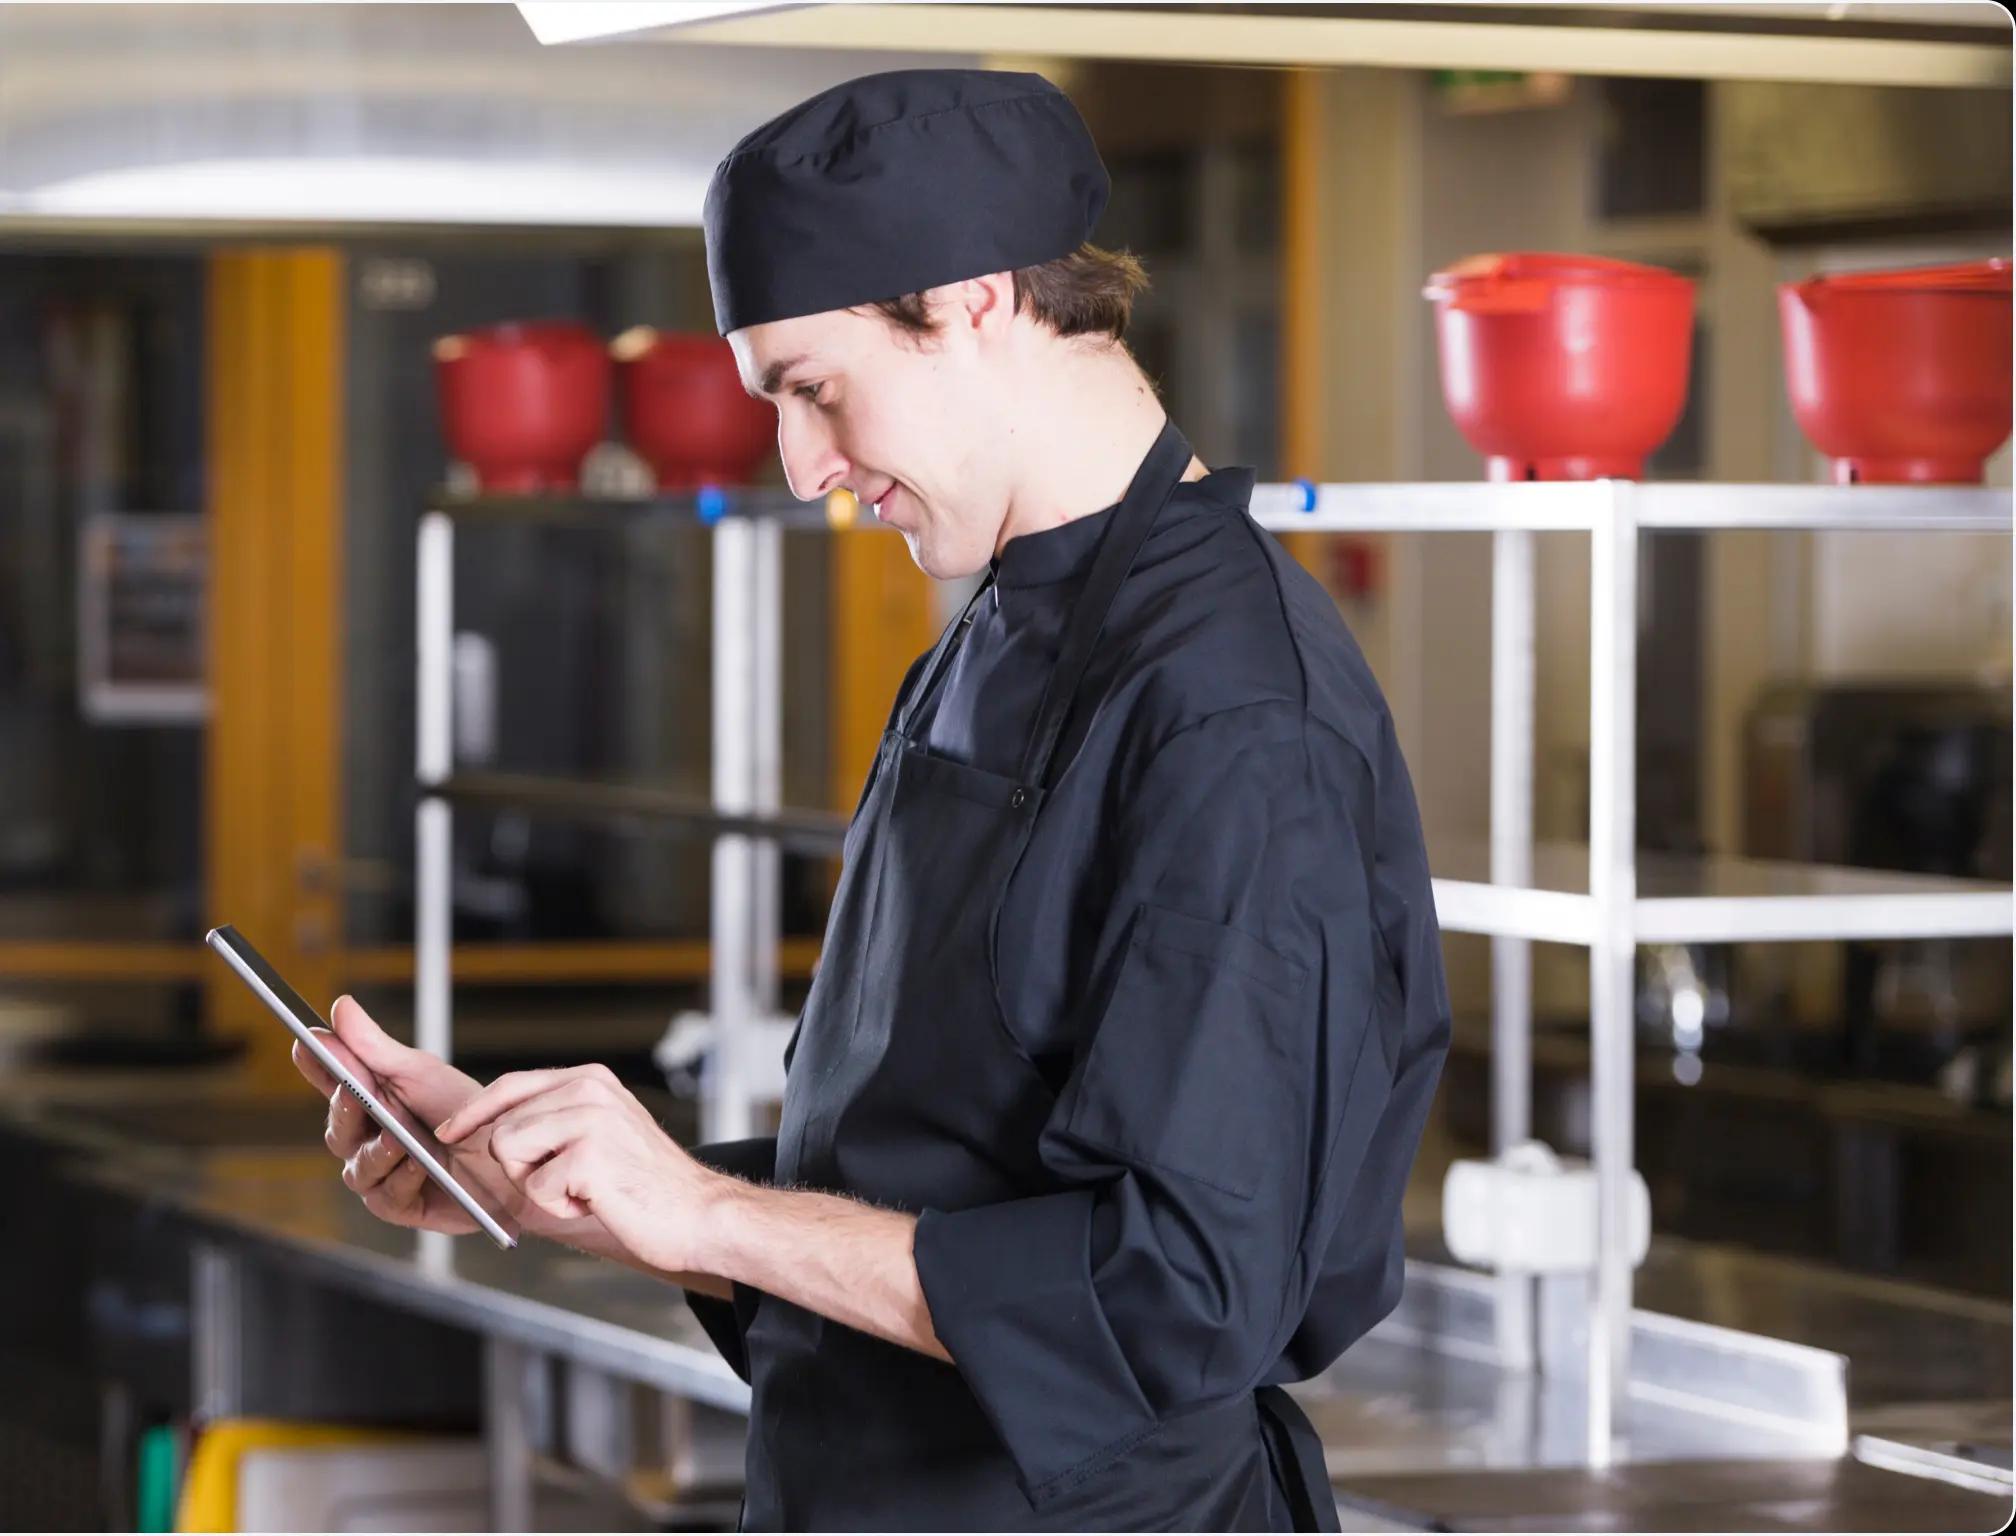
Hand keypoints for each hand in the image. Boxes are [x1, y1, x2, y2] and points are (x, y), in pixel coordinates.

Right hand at [290, 996, 496, 1235]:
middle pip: (337, 1130)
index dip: (316, 1064)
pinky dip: (403, 1178)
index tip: (305, 1042)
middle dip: (347, 1111)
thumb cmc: (464, 1113)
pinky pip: (386, 1196)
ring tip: (400, 1138)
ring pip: (358, 1167)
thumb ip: (375, 1047)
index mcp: (370, 1102)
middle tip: (355, 1092)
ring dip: (379, 1151)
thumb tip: (340, 1009)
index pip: (332, 1082)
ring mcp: (381, 1175)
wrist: (508, 1157)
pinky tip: (420, 1166)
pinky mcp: (399, 1206)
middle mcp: (368, 1140)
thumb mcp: (420, 1072)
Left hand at [435, 1065, 723, 1273]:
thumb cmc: (645, 1185)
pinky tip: (596, 1202)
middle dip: (521, 1168)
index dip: (474, 1112)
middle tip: (568, 1183)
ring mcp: (590, 1120)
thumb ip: (554, 1121)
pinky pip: (536, 1191)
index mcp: (591, 1079)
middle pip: (502, 1129)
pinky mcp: (589, 1157)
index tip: (448, 1132)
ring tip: (583, 1190)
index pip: (512, 1086)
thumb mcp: (599, 1134)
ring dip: (538, 1187)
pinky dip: (560, 1209)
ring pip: (510, 1154)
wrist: (697, 1214)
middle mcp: (590, 1090)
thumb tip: (490, 1131)